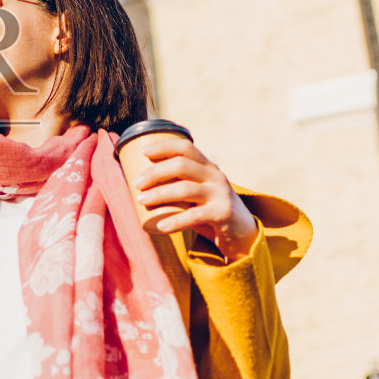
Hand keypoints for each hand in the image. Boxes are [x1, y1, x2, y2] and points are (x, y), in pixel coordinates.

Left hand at [128, 135, 259, 261]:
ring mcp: (220, 194)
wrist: (242, 232)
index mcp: (207, 166)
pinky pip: (194, 216)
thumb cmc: (209, 209)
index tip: (143, 151)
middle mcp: (215, 175)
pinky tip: (160, 226)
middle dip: (155, 173)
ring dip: (159, 194)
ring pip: (185, 189)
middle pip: (181, 166)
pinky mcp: (222, 213)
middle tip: (136, 184)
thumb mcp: (199, 191)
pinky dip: (175, 221)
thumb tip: (140, 182)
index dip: (164, 146)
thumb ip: (179, 184)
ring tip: (141, 201)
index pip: (186, 147)